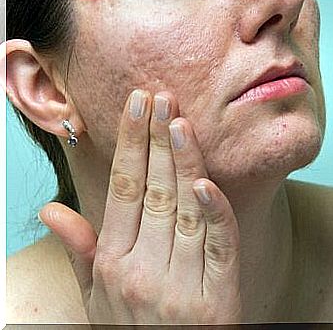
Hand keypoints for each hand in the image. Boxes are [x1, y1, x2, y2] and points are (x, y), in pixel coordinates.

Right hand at [38, 89, 241, 324]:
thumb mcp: (95, 297)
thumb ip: (80, 251)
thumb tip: (51, 209)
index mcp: (112, 264)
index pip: (122, 191)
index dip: (129, 146)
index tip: (136, 107)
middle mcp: (143, 270)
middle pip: (152, 192)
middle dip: (157, 140)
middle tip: (160, 97)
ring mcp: (181, 285)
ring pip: (184, 210)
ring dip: (184, 162)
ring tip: (180, 121)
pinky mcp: (218, 298)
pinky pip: (219, 247)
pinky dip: (214, 213)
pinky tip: (206, 183)